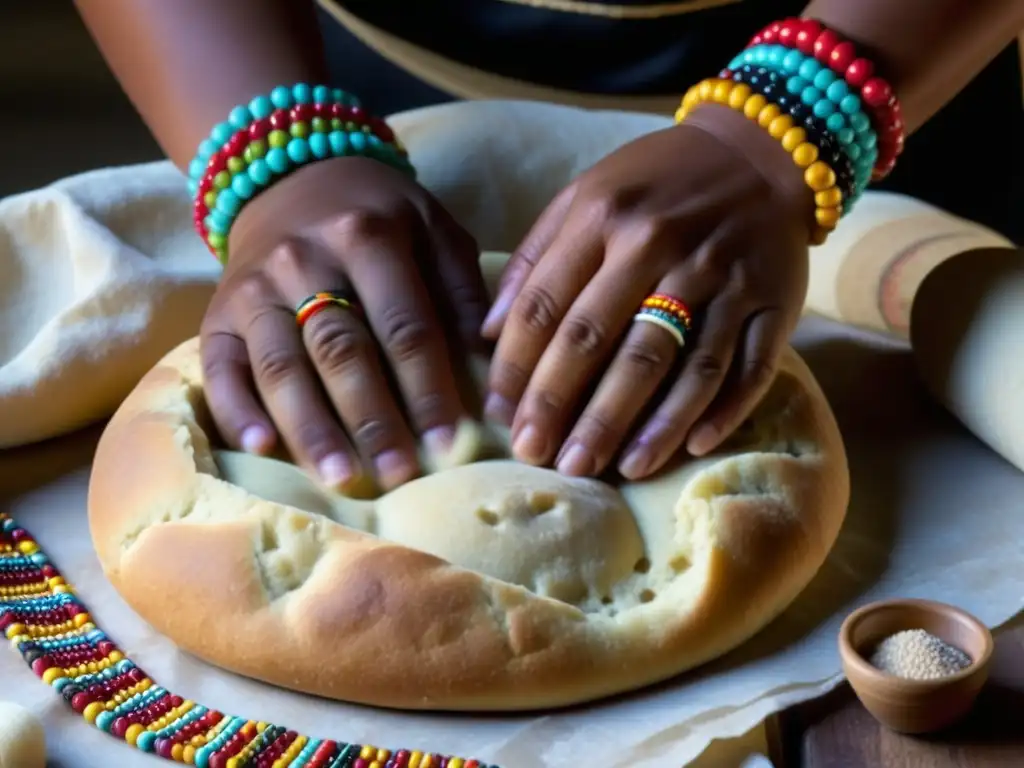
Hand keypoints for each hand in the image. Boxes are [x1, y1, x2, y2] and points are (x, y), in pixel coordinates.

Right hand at [200, 156, 486, 491]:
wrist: (292, 180)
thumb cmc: (380, 219)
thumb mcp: (434, 231)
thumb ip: (463, 291)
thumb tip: (489, 369)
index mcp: (368, 235)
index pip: (404, 325)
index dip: (428, 387)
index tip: (449, 442)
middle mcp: (303, 258)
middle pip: (341, 350)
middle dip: (373, 419)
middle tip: (399, 474)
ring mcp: (253, 288)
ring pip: (281, 366)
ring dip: (311, 428)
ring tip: (340, 478)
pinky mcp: (216, 315)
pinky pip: (220, 369)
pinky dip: (237, 412)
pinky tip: (261, 450)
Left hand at [481, 104, 811, 480]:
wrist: (761, 152)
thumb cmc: (657, 184)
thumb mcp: (587, 195)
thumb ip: (535, 257)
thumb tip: (490, 332)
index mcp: (604, 216)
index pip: (546, 304)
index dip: (518, 366)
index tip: (501, 416)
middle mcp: (660, 244)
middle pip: (601, 339)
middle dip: (564, 405)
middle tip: (540, 457)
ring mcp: (722, 275)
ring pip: (675, 362)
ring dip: (640, 423)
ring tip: (609, 469)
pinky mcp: (773, 301)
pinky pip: (747, 366)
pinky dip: (720, 410)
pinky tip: (690, 447)